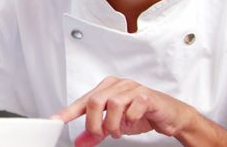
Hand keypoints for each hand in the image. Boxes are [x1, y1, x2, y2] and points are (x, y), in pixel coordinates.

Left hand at [52, 76, 196, 146]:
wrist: (171, 116)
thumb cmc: (142, 114)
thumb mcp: (115, 125)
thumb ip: (97, 132)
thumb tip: (79, 141)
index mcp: (106, 88)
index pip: (83, 100)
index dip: (68, 111)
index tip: (56, 120)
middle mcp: (117, 85)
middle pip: (95, 101)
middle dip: (94, 123)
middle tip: (100, 134)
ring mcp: (133, 88)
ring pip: (113, 104)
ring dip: (113, 124)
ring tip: (117, 131)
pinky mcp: (147, 96)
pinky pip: (133, 107)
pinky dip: (130, 120)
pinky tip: (132, 123)